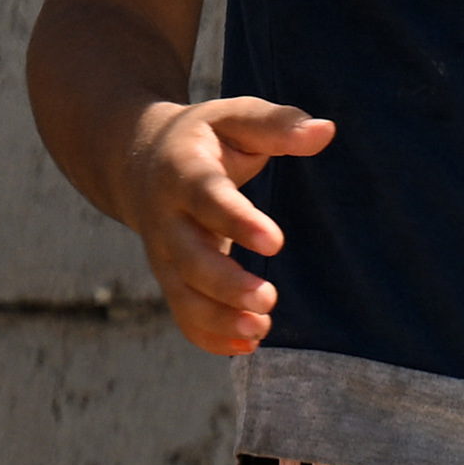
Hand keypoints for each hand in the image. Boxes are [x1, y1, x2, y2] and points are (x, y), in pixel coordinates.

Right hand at [112, 96, 335, 354]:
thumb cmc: (207, 138)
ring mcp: (164, 253)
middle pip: (187, 258)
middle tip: (269, 298)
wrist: (139, 159)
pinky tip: (247, 347)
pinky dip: (208, 336)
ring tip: (261, 330)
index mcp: (184, 172)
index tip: (274, 242)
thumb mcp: (236, 117)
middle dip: (224, 283)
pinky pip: (183, 313)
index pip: (207, 198)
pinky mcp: (171, 278)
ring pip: (182, 294)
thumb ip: (276, 124)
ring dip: (218, 318)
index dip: (237, 221)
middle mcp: (167, 218)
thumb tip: (324, 131)